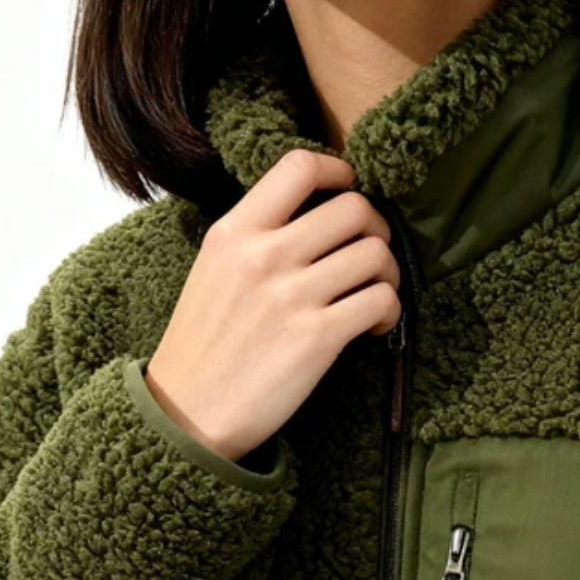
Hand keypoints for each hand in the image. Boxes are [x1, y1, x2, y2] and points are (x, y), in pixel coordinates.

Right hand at [144, 149, 401, 462]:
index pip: (298, 166)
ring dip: (388, 274)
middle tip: (370, 257)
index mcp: (234, 231)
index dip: (339, 172)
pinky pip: (381, 301)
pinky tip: (374, 327)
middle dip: (376, 230)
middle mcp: (263, 254)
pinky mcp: (317, 337)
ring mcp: (291, 295)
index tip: (349, 191)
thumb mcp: (214, 270)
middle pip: (353, 208)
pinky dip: (390, 311)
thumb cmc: (205, 345)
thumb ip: (256, 236)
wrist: (189, 413)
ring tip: (375, 295)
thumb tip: (315, 215)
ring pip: (375, 253)